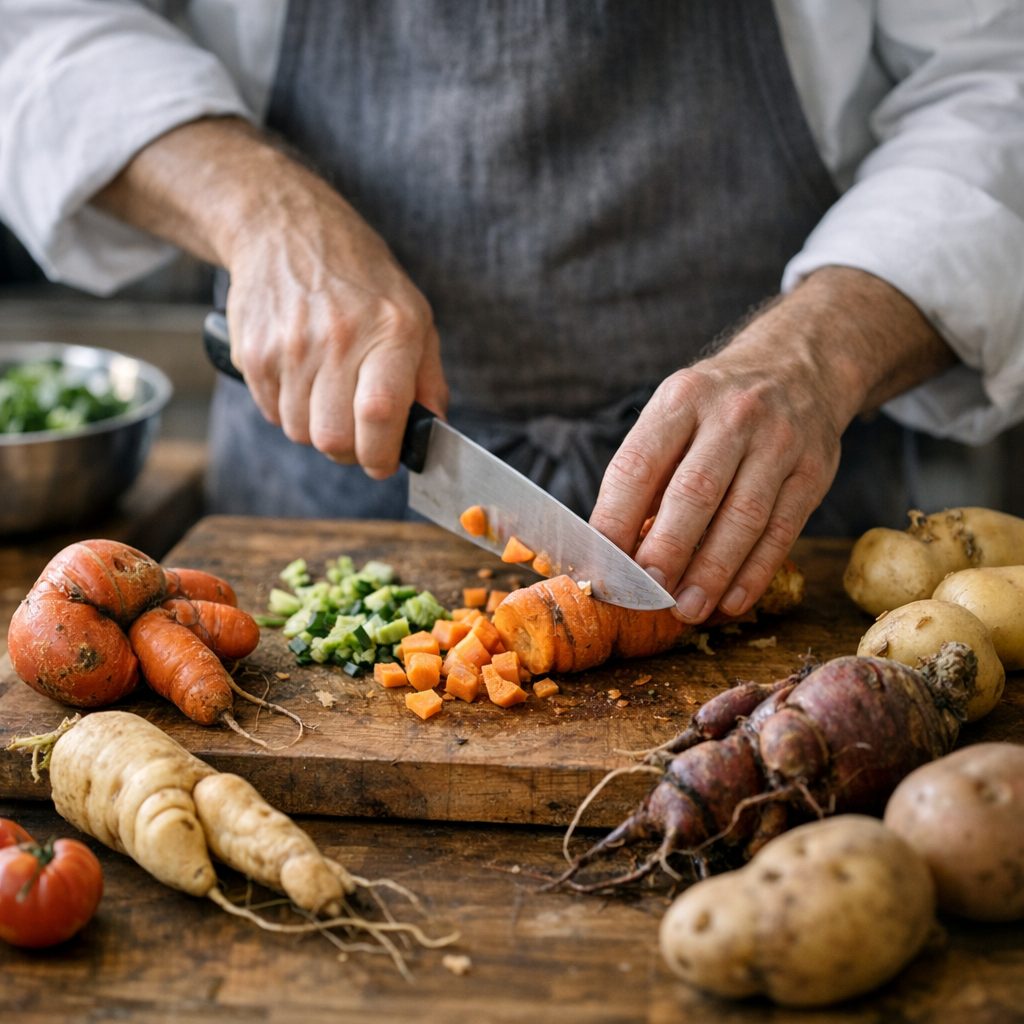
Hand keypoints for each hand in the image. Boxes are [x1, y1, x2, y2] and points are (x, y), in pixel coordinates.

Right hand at [94, 117, 447, 475]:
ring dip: (318, 429)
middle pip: (334, 439)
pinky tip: (302, 378)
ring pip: (301, 433)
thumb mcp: (415, 315)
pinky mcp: (253, 352)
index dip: (381, 455)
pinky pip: (272, 413)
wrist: (285, 229)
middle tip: (359, 437)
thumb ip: (428, 379)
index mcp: (391, 330)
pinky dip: (289, 410)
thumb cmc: (362, 279)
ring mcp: (289, 346)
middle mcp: (338, 338)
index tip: (384, 462)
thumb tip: (432, 433)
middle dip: (350, 452)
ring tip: (329, 395)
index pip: (380, 414)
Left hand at [589, 267, 954, 622]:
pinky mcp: (814, 471)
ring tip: (685, 609)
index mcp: (680, 400)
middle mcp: (732, 417)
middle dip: (666, 550)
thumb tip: (611, 549)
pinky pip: (782, 531)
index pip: (638, 466)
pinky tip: (730, 602)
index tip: (601, 567)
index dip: (615, 521)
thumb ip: (647, 475)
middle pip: (694, 493)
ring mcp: (779, 442)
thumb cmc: (715, 409)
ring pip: (743, 518)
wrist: (800, 366)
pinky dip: (754, 573)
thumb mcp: (673, 416)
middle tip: (646, 594)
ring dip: (711, 573)